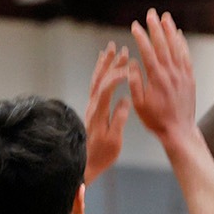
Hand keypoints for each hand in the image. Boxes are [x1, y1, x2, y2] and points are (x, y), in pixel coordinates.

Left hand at [83, 43, 132, 183]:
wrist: (83, 164)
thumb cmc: (100, 155)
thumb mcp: (114, 140)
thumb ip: (119, 119)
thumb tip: (125, 100)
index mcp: (99, 112)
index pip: (107, 88)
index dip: (118, 76)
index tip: (130, 68)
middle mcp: (92, 106)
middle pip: (100, 79)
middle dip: (111, 63)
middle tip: (120, 49)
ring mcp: (91, 106)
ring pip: (96, 80)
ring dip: (104, 64)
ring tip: (110, 50)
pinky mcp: (92, 109)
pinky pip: (95, 86)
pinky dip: (99, 74)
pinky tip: (104, 68)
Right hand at [128, 10, 196, 141]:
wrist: (179, 131)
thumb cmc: (156, 120)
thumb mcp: (139, 104)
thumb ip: (135, 82)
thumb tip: (133, 63)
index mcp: (156, 78)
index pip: (147, 52)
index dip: (140, 37)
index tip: (134, 25)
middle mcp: (171, 73)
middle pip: (163, 45)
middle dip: (156, 27)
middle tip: (150, 13)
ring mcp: (182, 75)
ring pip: (176, 47)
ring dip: (170, 30)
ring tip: (165, 17)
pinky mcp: (190, 78)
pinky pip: (186, 56)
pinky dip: (182, 44)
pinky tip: (179, 34)